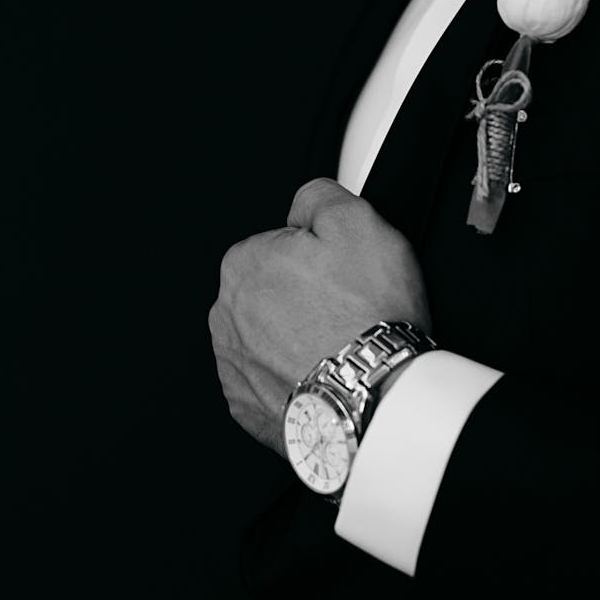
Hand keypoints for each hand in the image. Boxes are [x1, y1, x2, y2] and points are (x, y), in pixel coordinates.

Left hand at [209, 178, 431, 455]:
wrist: (373, 397)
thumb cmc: (366, 316)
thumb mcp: (358, 222)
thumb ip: (318, 196)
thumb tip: (304, 201)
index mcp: (244, 263)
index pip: (279, 247)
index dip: (319, 258)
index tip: (342, 275)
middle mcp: (226, 313)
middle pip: (271, 292)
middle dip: (304, 297)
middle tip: (346, 310)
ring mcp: (232, 362)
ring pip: (268, 336)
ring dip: (296, 337)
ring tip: (338, 345)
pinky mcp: (245, 403)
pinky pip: (268, 378)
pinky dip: (292, 376)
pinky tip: (323, 374)